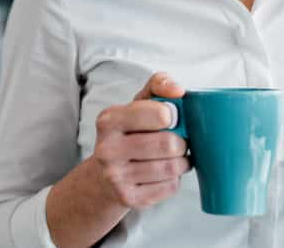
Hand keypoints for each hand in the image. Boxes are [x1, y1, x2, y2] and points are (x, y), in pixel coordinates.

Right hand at [91, 72, 190, 209]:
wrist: (103, 177)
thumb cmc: (128, 134)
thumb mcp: (136, 104)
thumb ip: (158, 85)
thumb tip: (178, 90)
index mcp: (109, 120)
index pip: (160, 114)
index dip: (173, 116)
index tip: (170, 118)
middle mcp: (108, 149)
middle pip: (169, 143)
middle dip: (181, 142)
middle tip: (176, 141)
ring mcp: (116, 176)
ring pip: (171, 167)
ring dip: (180, 161)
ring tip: (172, 156)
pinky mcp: (129, 198)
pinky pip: (169, 187)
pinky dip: (174, 179)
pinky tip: (163, 173)